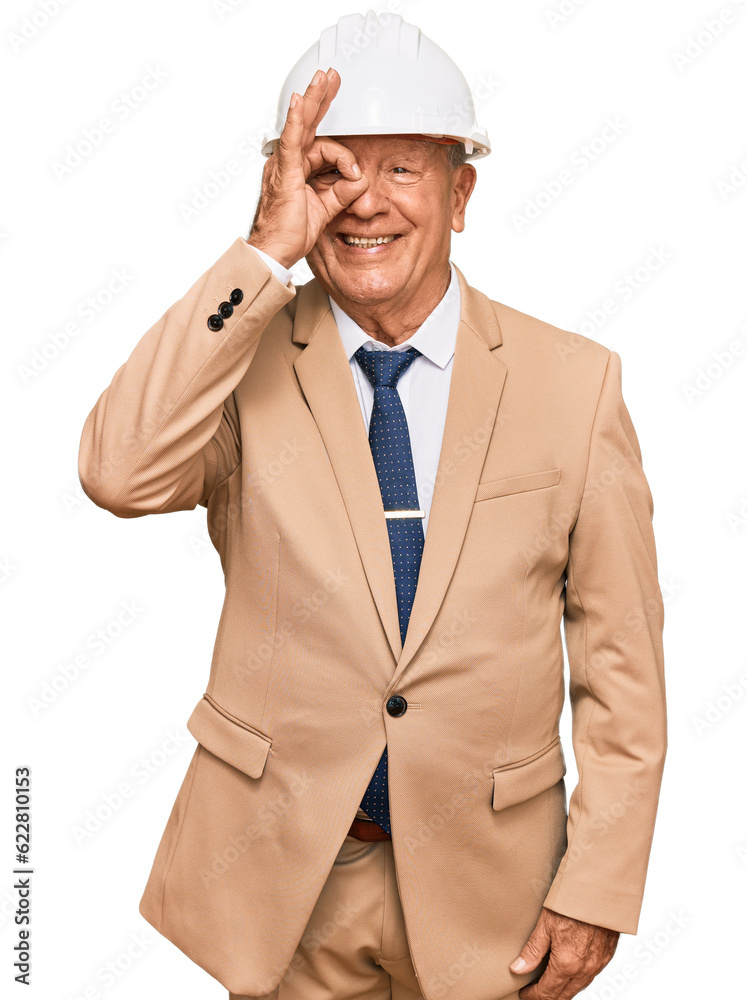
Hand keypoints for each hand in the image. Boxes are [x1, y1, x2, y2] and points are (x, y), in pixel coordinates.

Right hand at [248, 67, 368, 269]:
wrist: (276, 250)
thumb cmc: (292, 232)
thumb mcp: (327, 208)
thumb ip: (344, 191)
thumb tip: (361, 179)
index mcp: (298, 169)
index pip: (323, 146)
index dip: (344, 156)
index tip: (356, 174)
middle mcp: (288, 162)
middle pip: (308, 123)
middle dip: (321, 98)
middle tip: (331, 76)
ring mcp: (284, 164)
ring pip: (301, 125)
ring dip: (313, 99)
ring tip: (323, 78)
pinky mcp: (284, 171)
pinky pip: (290, 140)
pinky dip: (295, 120)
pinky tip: (299, 101)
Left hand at [510, 907, 618, 999]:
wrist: (601, 890)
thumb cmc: (573, 902)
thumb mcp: (545, 924)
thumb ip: (533, 950)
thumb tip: (518, 969)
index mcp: (566, 964)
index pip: (547, 992)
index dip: (533, 996)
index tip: (524, 993)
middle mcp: (584, 969)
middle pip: (563, 995)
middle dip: (547, 997)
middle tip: (534, 992)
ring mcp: (598, 964)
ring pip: (578, 988)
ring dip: (563, 990)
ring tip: (549, 986)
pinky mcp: (606, 956)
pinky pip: (590, 976)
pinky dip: (578, 980)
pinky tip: (571, 973)